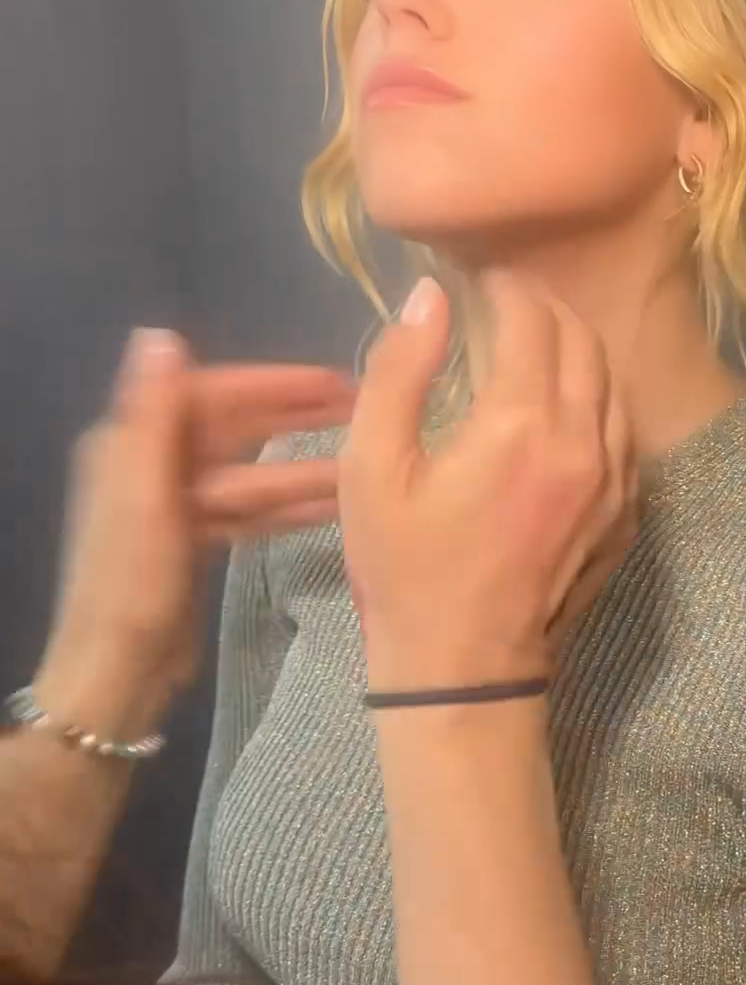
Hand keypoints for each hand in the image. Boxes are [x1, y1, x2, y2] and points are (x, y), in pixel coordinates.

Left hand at [36, 328, 356, 735]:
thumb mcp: (143, 494)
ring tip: (366, 457)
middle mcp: (150, 463)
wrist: (115, 677)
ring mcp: (174, 503)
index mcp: (132, 443)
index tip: (335, 378)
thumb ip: (152, 413)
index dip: (274, 383)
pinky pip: (249, 511)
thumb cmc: (131, 585)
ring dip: (303, 465)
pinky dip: (288, 508)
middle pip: (236, 427)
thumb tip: (159, 332)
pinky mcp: (192, 540)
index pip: (213, 393)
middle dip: (296, 416)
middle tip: (365, 407)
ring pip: (251, 471)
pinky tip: (337, 505)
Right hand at [338, 275, 638, 693]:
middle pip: (582, 341)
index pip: (532, 320)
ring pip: (612, 383)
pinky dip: (597, 399)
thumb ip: (399, 370)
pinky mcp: (626, 513)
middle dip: (544, 309)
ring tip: (534, 346)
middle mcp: (584, 441)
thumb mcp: (372, 467)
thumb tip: (431, 296)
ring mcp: (616, 481)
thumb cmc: (406, 567)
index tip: (478, 280)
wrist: (465, 669)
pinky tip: (564, 405)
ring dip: (576, 350)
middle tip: (505, 304)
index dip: (505, 288)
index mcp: (521, 424)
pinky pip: (624, 431)